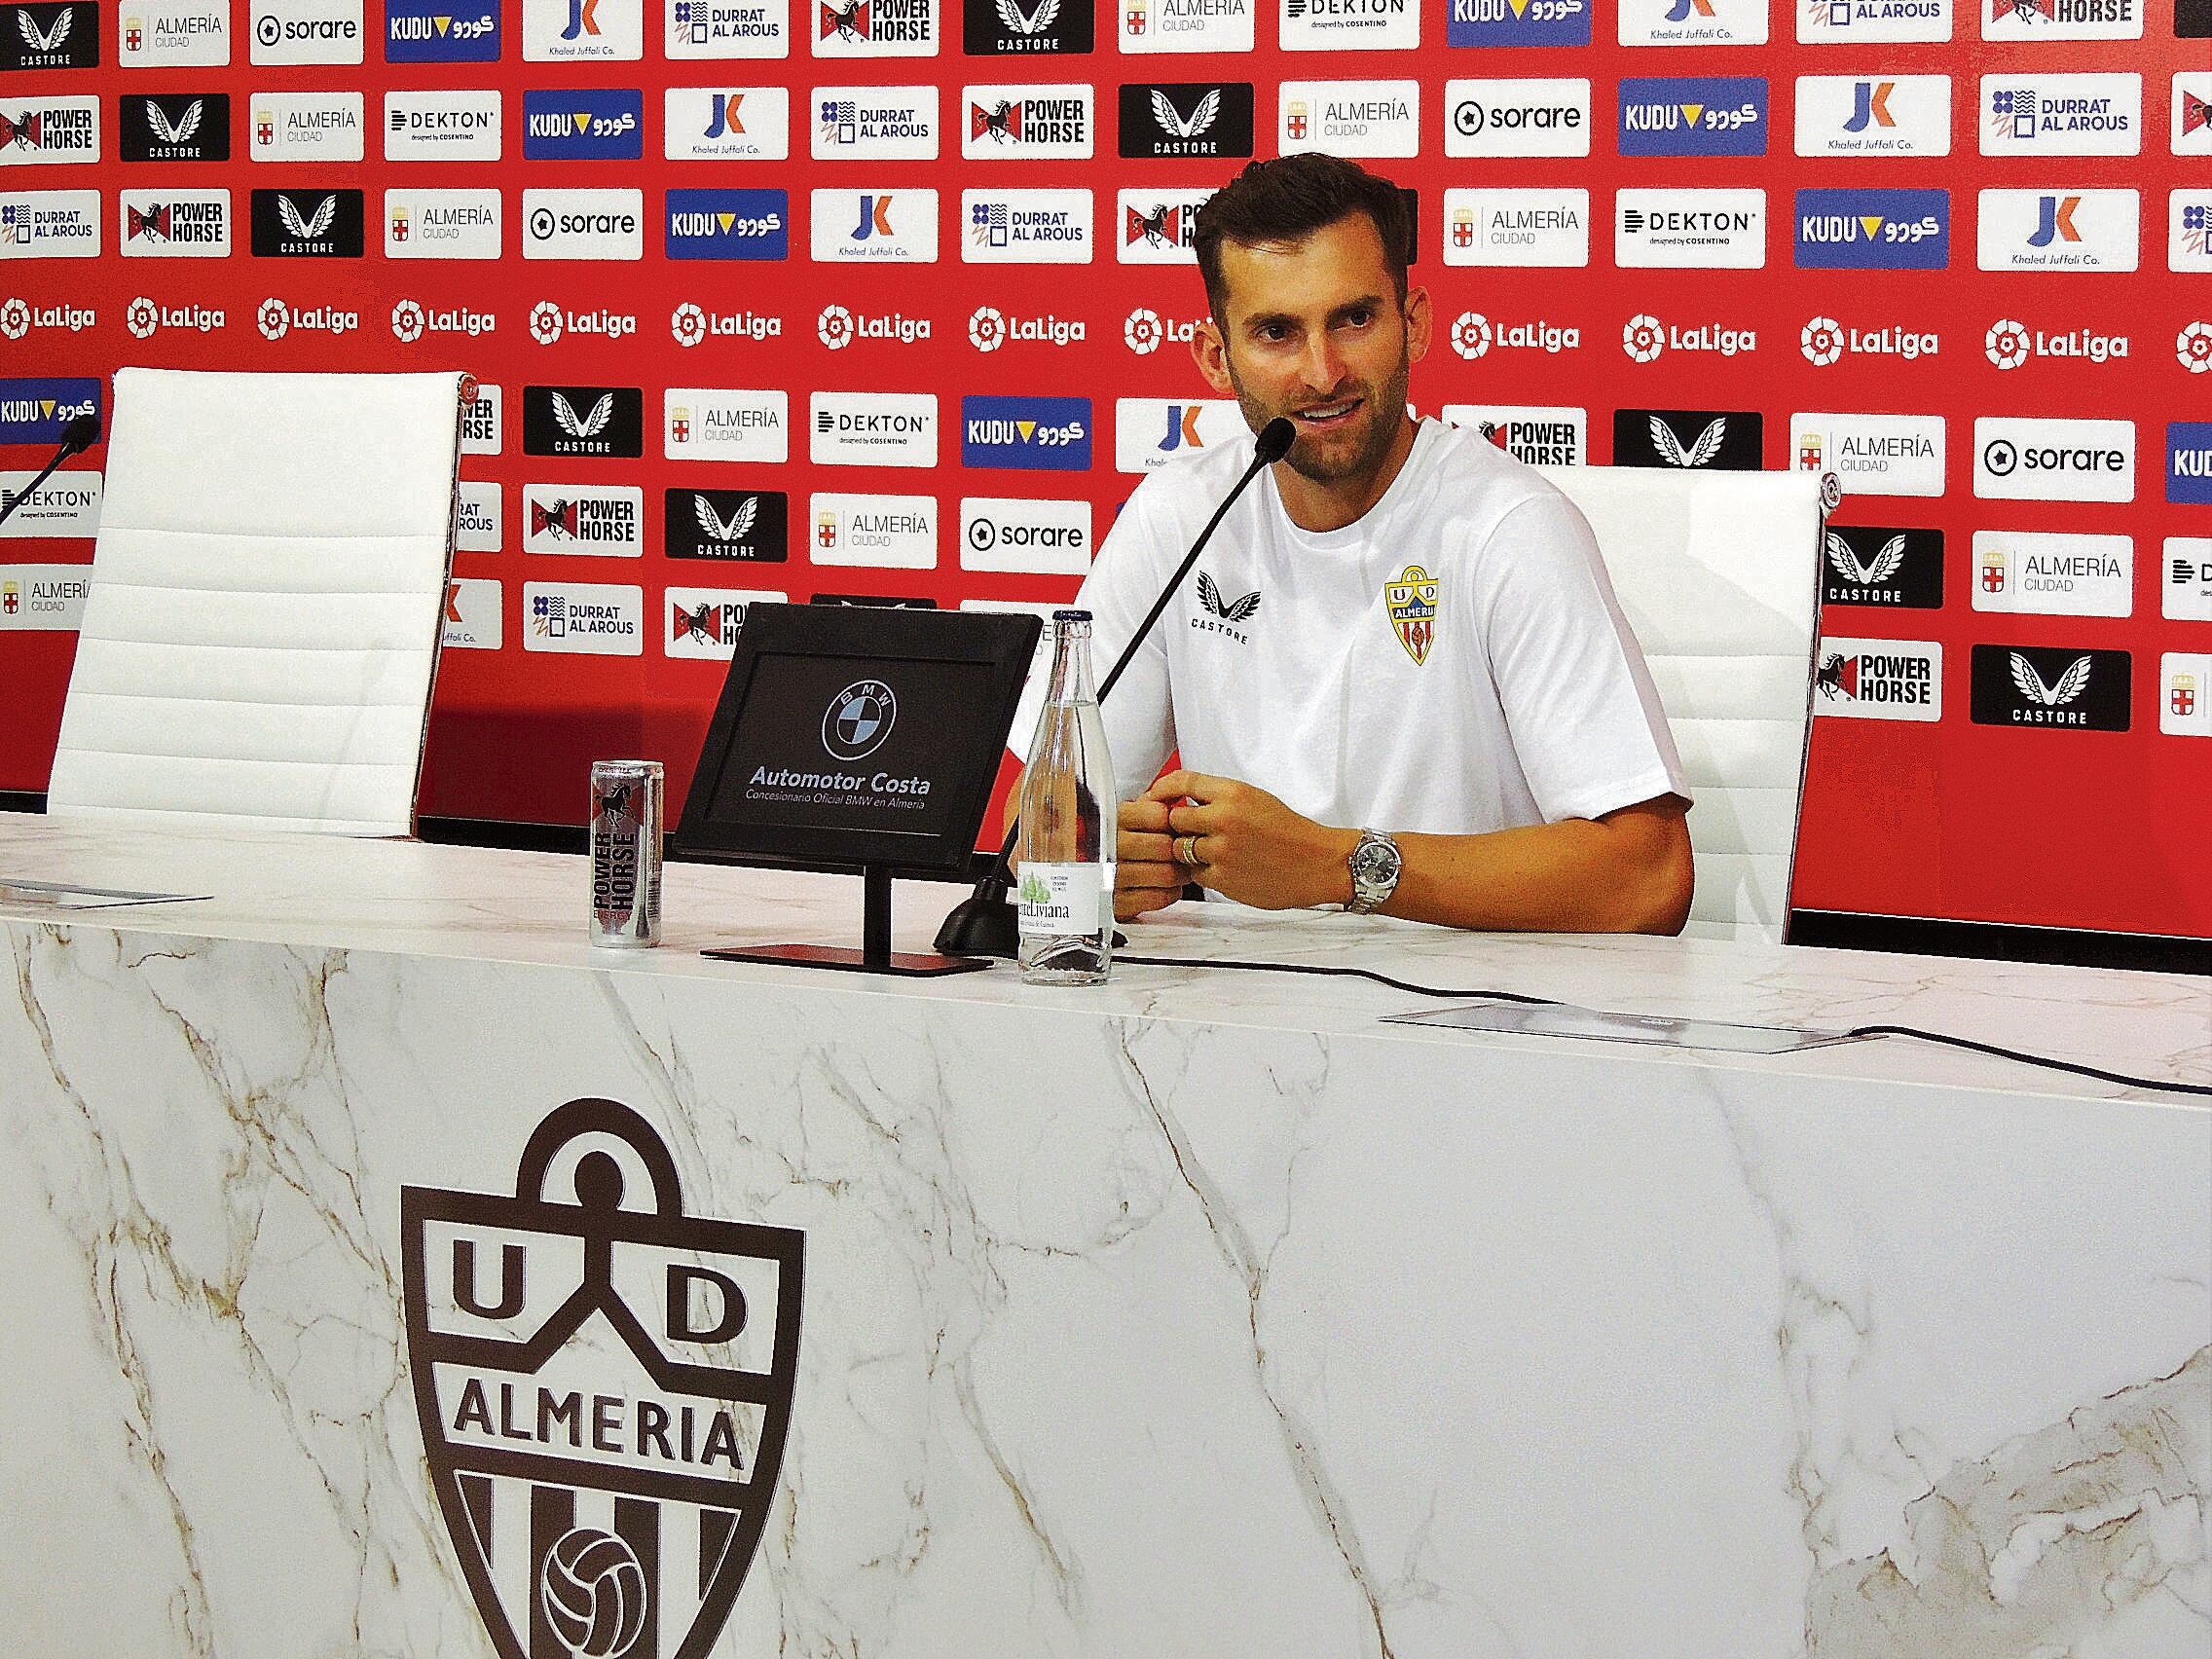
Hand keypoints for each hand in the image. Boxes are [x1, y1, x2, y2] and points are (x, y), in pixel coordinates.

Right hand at [1113, 795, 1188, 920]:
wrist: (1097, 875)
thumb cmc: (1126, 841)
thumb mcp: (1134, 814)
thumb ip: (1154, 802)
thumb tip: (1177, 795)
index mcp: (1114, 818)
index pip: (1159, 815)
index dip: (1175, 823)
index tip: (1176, 828)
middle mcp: (1110, 846)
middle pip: (1165, 846)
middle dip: (1182, 851)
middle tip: (1186, 853)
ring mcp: (1112, 876)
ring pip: (1165, 874)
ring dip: (1180, 874)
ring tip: (1180, 870)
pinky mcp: (1118, 903)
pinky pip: (1159, 898)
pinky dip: (1170, 893)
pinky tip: (1166, 887)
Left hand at [1144, 771, 1358, 910]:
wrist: (1318, 862)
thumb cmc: (1288, 831)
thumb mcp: (1255, 799)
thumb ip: (1218, 798)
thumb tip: (1179, 801)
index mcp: (1233, 793)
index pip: (1182, 782)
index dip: (1161, 789)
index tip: (1152, 798)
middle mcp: (1224, 819)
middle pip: (1174, 819)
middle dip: (1180, 827)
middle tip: (1196, 833)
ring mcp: (1222, 851)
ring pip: (1180, 849)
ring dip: (1190, 852)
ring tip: (1214, 852)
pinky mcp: (1223, 879)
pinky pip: (1194, 874)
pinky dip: (1203, 872)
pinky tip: (1225, 869)